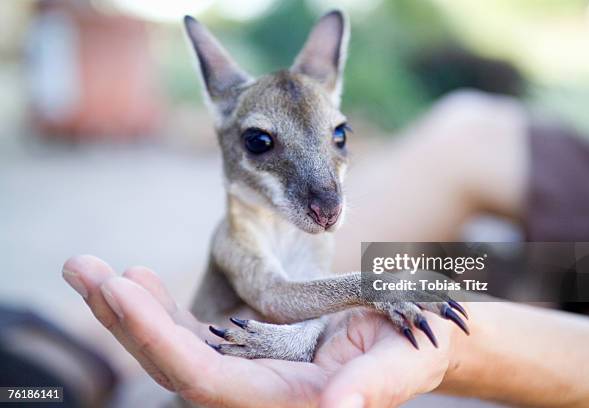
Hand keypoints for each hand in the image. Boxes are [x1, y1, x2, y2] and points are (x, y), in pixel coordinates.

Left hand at [62, 255, 455, 406]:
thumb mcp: (398, 365)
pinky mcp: (247, 346)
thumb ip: (371, 389)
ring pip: (171, 344)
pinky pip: (190, 331)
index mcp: (280, 401)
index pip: (200, 377)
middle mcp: (251, 390)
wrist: (412, 342)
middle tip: (83, 269)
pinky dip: (159, 307)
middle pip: (170, 361)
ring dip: (129, 309)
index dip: (156, 337)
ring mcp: (244, 368)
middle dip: (123, 318)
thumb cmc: (409, 354)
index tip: (118, 289)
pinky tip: (139, 280)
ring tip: (94, 271)